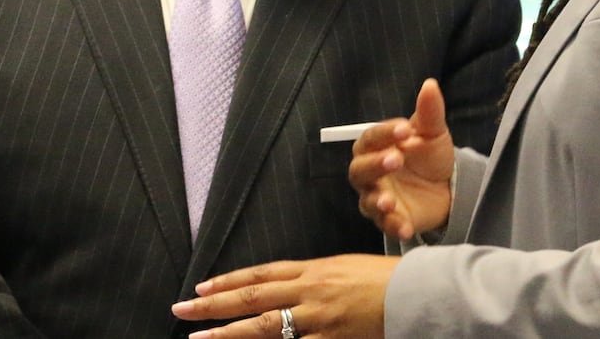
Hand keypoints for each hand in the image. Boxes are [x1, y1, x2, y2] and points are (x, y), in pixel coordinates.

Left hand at [172, 254, 393, 338]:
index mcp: (313, 270)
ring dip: (228, 335)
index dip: (228, 281)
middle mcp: (309, 292)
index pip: (260, 275)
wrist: (417, 292)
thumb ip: (314, 277)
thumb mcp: (344, 267)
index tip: (201, 287)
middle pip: (252, 298)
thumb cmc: (385, 280)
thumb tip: (288, 284)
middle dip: (213, 305)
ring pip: (264, 328)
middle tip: (182, 310)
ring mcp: (318, 319)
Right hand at [348, 78, 453, 240]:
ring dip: (376, 201)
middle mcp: (370, 174)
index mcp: (376, 147)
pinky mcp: (390, 221)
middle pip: (359, 170)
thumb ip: (429, 112)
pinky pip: (386, 226)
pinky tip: (405, 226)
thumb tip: (431, 84)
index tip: (406, 129)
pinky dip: (393, 227)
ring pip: (366, 201)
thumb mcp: (433, 132)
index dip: (385, 133)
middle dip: (375, 165)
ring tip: (389, 201)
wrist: (447, 187)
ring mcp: (378, 198)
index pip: (371, 138)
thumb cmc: (430, 155)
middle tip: (395, 159)